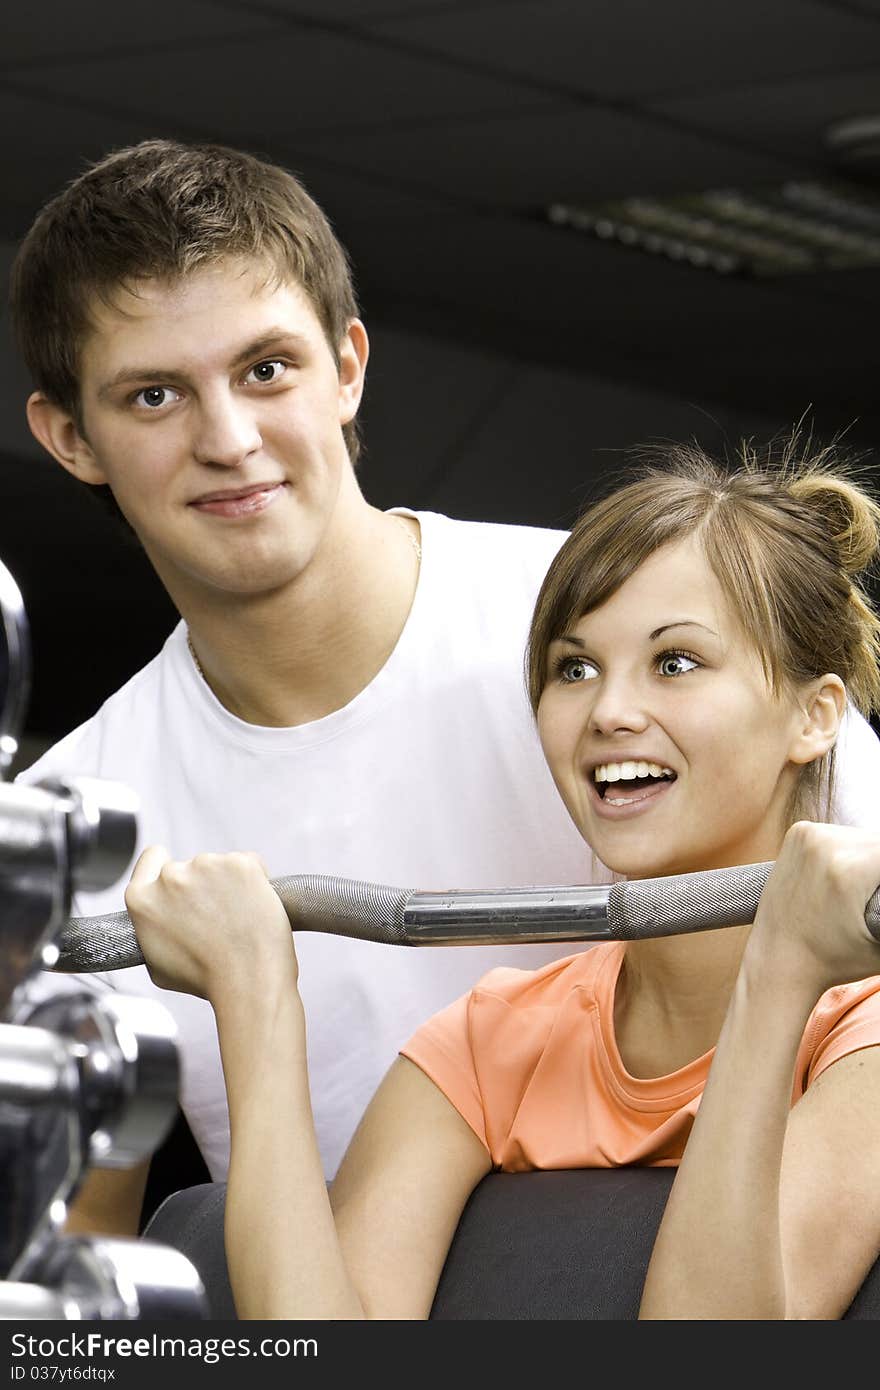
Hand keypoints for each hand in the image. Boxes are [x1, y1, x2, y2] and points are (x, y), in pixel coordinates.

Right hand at [124, 845, 296, 1001]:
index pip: (152, 858)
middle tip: (216, 916)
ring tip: (236, 919)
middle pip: (188, 866)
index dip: (165, 867)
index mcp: (142, 898)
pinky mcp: (241, 864)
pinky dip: (253, 880)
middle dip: (201, 885)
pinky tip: (252, 907)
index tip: (180, 879)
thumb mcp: (155, 962)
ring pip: (219, 866)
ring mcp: (207, 866)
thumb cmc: (204, 978)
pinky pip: (247, 864)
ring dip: (227, 883)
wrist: (247, 980)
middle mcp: (171, 877)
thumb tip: (158, 919)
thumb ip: (150, 929)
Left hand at [750, 821, 879, 993]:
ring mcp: (809, 833)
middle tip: (874, 895)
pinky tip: (849, 872)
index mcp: (849, 869)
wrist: (777, 959)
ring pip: (866, 836)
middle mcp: (826, 843)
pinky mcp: (799, 830)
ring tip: (868, 887)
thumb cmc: (835, 961)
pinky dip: (852, 848)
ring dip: (875, 855)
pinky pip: (842, 833)